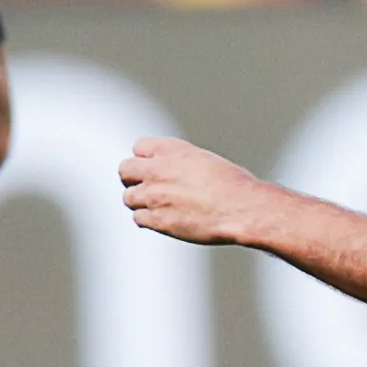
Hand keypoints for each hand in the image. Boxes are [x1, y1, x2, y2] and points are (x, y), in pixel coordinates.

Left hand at [119, 133, 264, 245]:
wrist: (241, 209)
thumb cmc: (233, 186)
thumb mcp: (205, 161)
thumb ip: (181, 163)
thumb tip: (174, 173)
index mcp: (173, 150)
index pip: (139, 147)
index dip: (145, 158)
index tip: (152, 167)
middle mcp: (158, 170)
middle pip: (125, 170)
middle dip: (132, 178)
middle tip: (145, 187)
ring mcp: (154, 195)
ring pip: (129, 197)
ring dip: (140, 201)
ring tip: (158, 206)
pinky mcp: (157, 219)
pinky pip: (138, 218)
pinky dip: (148, 219)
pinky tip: (163, 219)